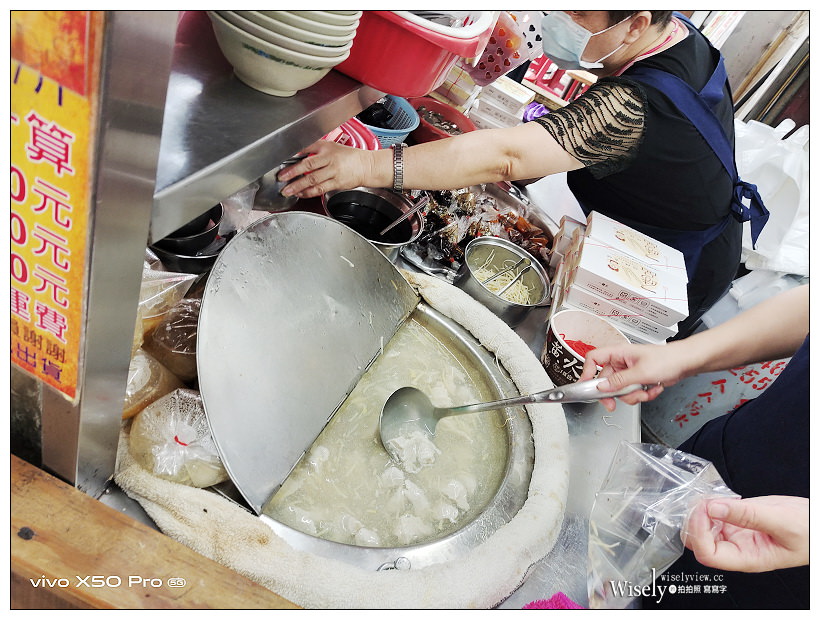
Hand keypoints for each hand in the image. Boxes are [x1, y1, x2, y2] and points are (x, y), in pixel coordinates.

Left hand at [278, 140, 376, 198]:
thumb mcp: (331, 147)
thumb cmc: (347, 157)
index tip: (281, 158)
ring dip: (298, 186)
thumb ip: (314, 150)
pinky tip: (300, 194)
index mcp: (325, 146)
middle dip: (292, 172)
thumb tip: (297, 156)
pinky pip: (320, 188)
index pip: (306, 147)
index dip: (294, 153)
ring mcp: (333, 171)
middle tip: (281, 177)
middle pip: (308, 165)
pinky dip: (308, 192)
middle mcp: (329, 158)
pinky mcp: (336, 182)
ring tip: (287, 191)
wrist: (366, 165)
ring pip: (312, 179)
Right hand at [578, 342, 684, 411]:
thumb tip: (602, 387)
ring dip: (632, 395)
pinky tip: (652, 389)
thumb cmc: (667, 359)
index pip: (593, 359)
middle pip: (605, 381)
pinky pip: (631, 393)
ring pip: (619, 390)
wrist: (685, 363)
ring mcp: (628, 372)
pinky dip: (641, 395)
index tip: (586, 386)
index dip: (586, 372)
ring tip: (644, 391)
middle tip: (612, 404)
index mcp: (618, 353)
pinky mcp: (636, 380)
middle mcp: (620, 362)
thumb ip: (619, 381)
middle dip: (614, 394)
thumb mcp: (641, 372)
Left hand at [683, 496, 808, 571]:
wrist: (817, 522)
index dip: (699, 534)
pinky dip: (710, 503)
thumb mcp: (780, 521)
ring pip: (703, 526)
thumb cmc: (809, 532)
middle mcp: (736, 548)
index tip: (703, 511)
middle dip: (694, 521)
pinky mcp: (736, 520)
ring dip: (700, 511)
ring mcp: (735, 533)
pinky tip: (717, 496)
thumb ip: (746, 515)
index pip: (708, 555)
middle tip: (701, 500)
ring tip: (707, 496)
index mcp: (747, 558)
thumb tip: (713, 508)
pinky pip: (714, 513)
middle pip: (699, 542)